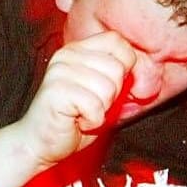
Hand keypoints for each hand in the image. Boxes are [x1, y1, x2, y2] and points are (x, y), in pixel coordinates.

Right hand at [17, 31, 136, 168]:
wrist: (40, 144)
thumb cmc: (73, 119)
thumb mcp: (102, 91)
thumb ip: (119, 76)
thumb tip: (146, 72)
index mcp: (77, 49)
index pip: (117, 42)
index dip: (126, 67)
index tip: (113, 89)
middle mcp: (66, 55)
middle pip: (117, 68)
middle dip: (112, 95)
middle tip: (90, 105)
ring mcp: (60, 72)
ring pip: (109, 89)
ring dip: (101, 110)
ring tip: (82, 112)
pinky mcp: (57, 91)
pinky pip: (96, 107)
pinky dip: (92, 121)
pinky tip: (76, 121)